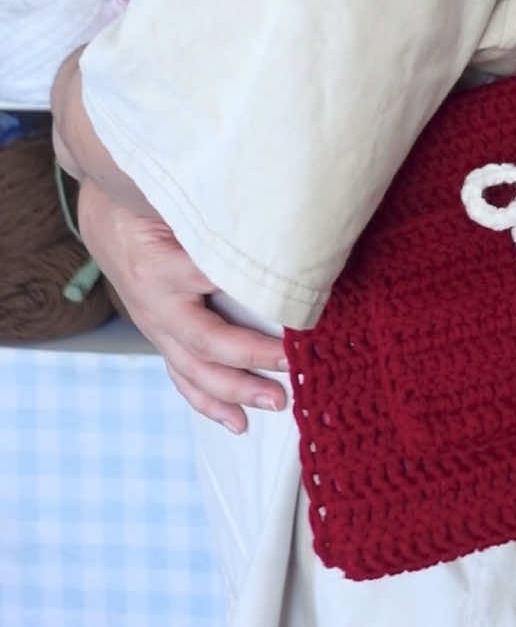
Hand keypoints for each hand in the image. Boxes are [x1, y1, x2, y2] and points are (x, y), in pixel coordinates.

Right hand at [77, 179, 289, 433]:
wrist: (108, 220)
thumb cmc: (158, 205)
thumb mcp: (183, 204)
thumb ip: (220, 220)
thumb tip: (283, 229)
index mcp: (163, 263)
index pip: (213, 283)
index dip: (252, 294)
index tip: (295, 305)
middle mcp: (157, 301)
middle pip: (205, 339)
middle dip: (250, 356)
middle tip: (290, 363)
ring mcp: (157, 325)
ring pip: (194, 368)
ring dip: (236, 390)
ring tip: (276, 402)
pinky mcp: (162, 337)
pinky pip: (184, 376)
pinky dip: (210, 403)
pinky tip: (238, 423)